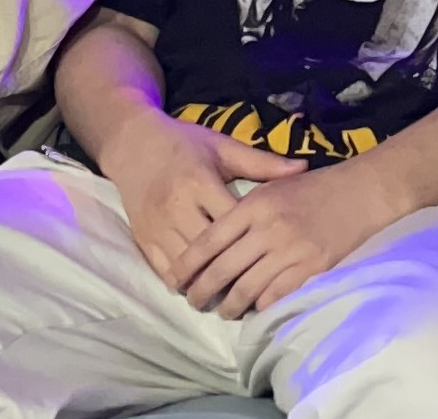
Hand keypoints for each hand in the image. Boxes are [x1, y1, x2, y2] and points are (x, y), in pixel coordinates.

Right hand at [95, 113, 308, 290]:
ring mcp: (157, 226)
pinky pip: (164, 270)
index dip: (252, 239)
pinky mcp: (143, 238)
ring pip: (185, 266)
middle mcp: (176, 206)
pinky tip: (203, 286)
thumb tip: (304, 168)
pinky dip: (184, 282)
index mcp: (199, 181)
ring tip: (233, 294)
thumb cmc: (185, 143)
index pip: (231, 220)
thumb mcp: (223, 147)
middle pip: (208, 250)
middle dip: (232, 269)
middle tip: (258, 284)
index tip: (275, 253)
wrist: (134, 144)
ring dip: (208, 282)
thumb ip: (261, 162)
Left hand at [173, 153, 409, 316]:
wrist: (361, 190)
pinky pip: (276, 295)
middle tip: (194, 301)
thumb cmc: (314, 187)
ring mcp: (290, 250)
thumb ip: (243, 208)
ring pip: (246, 288)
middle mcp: (268, 228)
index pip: (210, 241)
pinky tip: (255, 308)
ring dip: (230, 305)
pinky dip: (261, 306)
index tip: (176, 280)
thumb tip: (212, 237)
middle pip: (223, 269)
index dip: (189, 264)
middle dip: (202, 291)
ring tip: (223, 310)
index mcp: (255, 205)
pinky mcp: (311, 267)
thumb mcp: (273, 184)